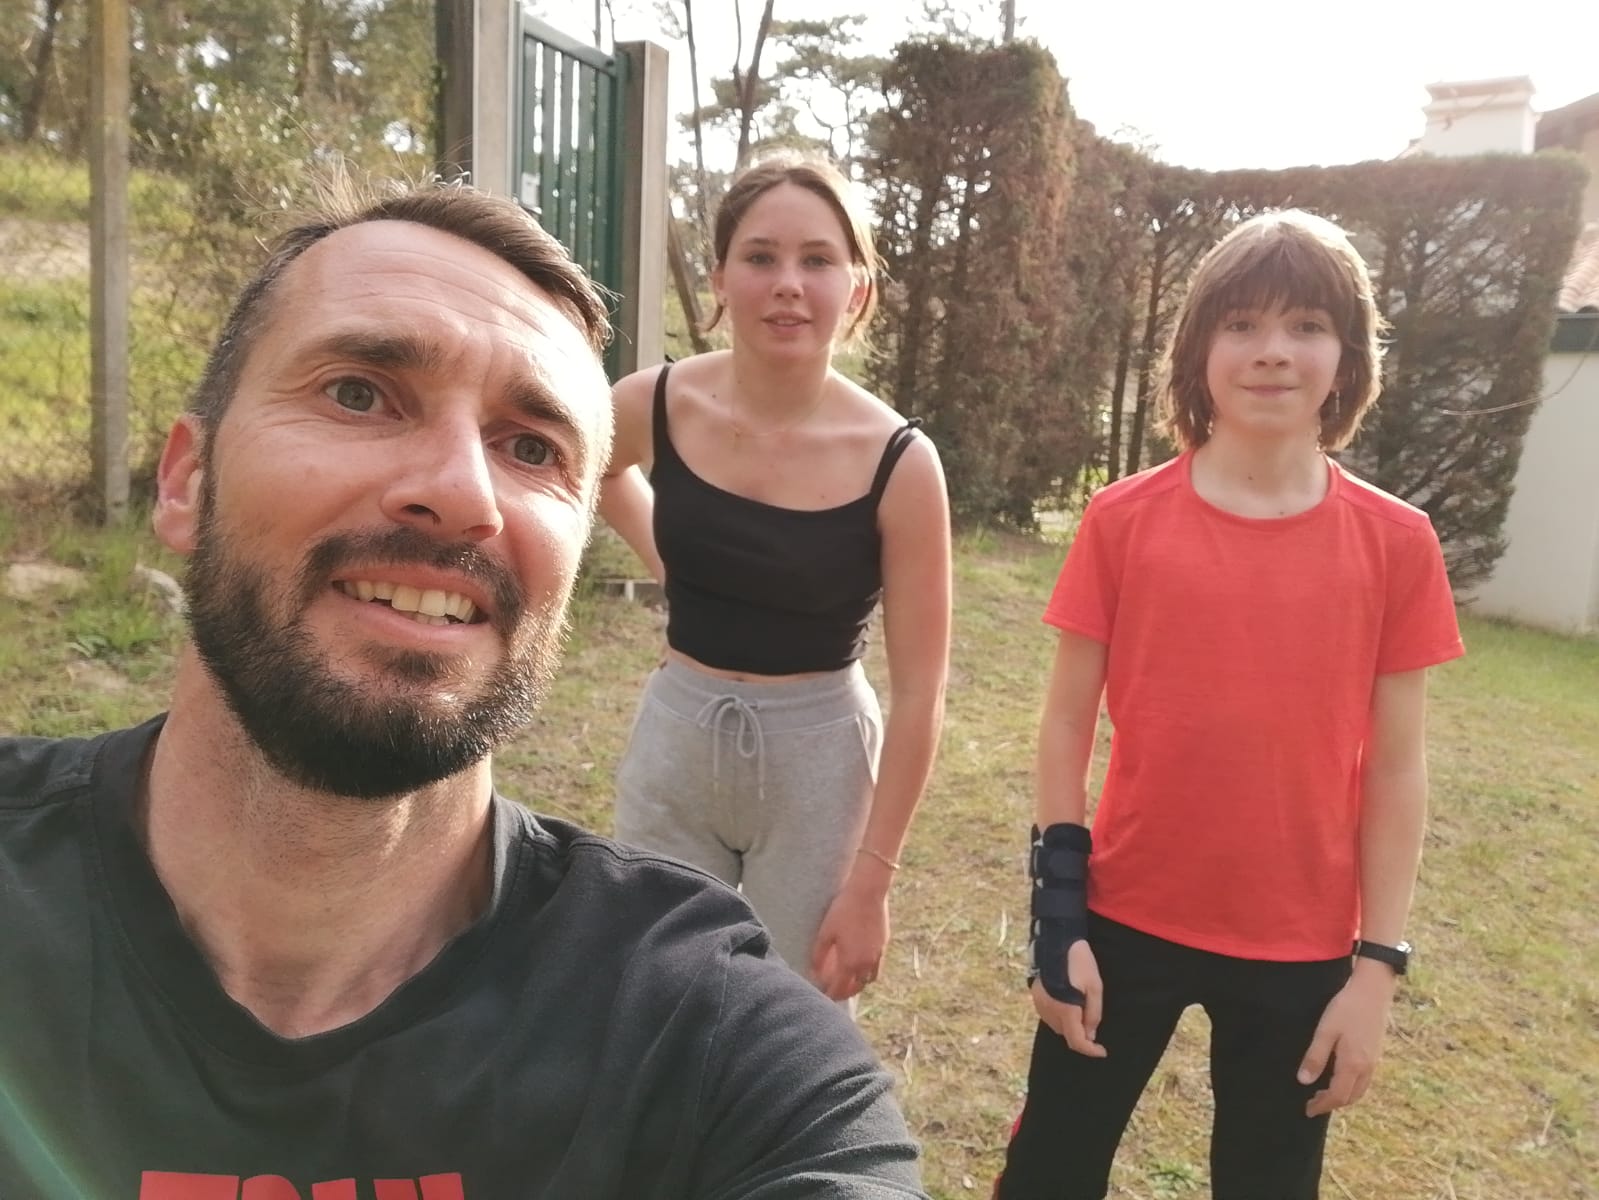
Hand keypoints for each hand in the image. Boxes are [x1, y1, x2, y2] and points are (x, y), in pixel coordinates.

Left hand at [809, 870, 890, 1001]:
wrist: (868, 892)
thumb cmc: (843, 910)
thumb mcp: (826, 932)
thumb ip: (819, 955)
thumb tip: (814, 972)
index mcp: (850, 962)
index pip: (840, 989)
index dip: (830, 995)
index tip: (822, 996)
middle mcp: (866, 963)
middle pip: (857, 988)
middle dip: (845, 993)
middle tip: (834, 991)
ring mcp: (878, 955)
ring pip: (869, 979)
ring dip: (859, 983)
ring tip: (848, 979)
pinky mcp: (884, 945)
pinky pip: (877, 966)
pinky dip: (868, 971)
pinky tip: (860, 962)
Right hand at [1032, 940, 1105, 1057]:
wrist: (1056, 940)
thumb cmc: (1079, 962)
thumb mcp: (1095, 987)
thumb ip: (1093, 1014)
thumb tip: (1090, 1034)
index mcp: (1066, 1011)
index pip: (1077, 1042)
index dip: (1091, 1050)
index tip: (1102, 1051)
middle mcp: (1050, 1011)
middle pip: (1066, 1035)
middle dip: (1081, 1035)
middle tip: (1092, 1022)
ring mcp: (1040, 1004)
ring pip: (1056, 1026)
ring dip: (1069, 1026)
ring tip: (1080, 1009)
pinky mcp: (1035, 996)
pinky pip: (1048, 1015)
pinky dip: (1059, 1016)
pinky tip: (1066, 1002)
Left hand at [1298, 963, 1396, 1116]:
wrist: (1373, 991)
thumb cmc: (1346, 1008)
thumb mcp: (1325, 1031)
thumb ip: (1315, 1057)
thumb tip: (1304, 1081)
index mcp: (1353, 1065)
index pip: (1336, 1096)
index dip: (1321, 1105)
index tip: (1307, 1110)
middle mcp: (1366, 1068)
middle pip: (1350, 1097)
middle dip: (1331, 1104)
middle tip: (1312, 1103)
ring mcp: (1374, 1061)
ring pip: (1359, 1090)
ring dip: (1342, 1097)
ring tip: (1323, 1094)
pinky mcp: (1375, 1053)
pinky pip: (1364, 1080)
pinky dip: (1351, 1087)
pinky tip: (1340, 1078)